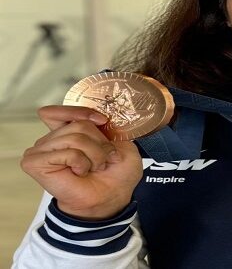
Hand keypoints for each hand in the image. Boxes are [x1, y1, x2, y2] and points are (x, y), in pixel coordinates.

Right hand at [21, 106, 142, 219]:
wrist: (111, 197)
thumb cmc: (116, 172)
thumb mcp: (121, 142)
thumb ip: (107, 126)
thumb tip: (97, 117)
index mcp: (67, 131)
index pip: (58, 111)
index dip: (80, 112)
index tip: (102, 121)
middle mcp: (52, 139)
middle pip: (78, 124)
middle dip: (99, 143)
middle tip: (104, 159)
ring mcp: (41, 150)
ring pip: (75, 137)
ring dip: (94, 155)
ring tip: (94, 167)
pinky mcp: (35, 163)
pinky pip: (67, 152)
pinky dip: (82, 162)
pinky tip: (80, 173)